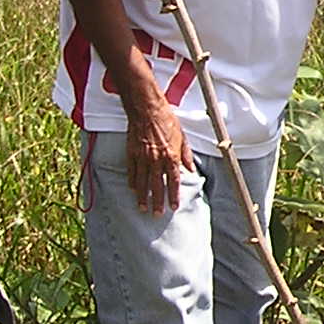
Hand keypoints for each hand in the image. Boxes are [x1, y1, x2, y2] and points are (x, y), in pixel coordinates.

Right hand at [128, 92, 193, 212]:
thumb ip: (186, 155)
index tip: (173, 207)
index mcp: (171, 156)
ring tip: (143, 208)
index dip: (174, 195)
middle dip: (157, 201)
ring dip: (143, 196)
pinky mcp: (132, 153)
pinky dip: (133, 182)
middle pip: (157, 185)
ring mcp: (143, 157)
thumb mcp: (182, 137)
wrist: (147, 109)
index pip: (174, 181)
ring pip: (143, 182)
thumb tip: (191, 170)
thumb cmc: (167, 120)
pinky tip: (133, 190)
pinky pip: (132, 171)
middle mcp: (157, 159)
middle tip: (157, 214)